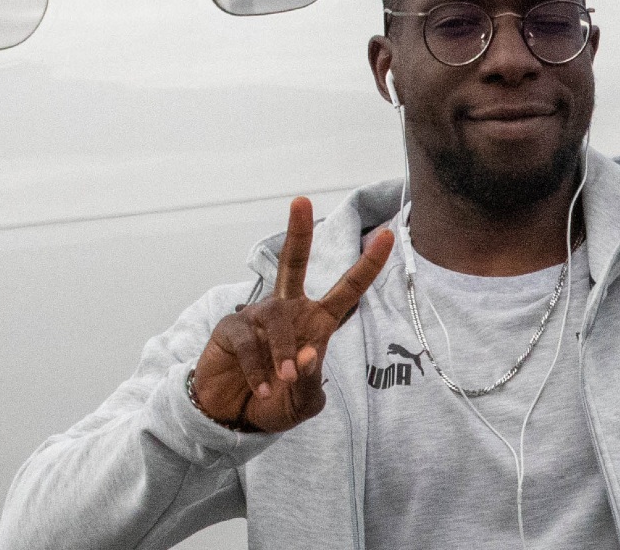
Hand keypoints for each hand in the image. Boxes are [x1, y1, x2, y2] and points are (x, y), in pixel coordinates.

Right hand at [193, 197, 393, 432]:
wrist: (233, 418)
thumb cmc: (276, 401)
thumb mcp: (304, 401)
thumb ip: (310, 381)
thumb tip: (304, 354)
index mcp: (316, 323)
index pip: (347, 290)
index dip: (368, 265)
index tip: (388, 235)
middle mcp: (288, 311)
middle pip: (293, 263)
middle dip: (298, 232)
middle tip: (301, 201)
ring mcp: (258, 317)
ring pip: (277, 318)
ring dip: (282, 351)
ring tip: (283, 379)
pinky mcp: (231, 329)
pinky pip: (249, 341)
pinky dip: (258, 367)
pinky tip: (262, 387)